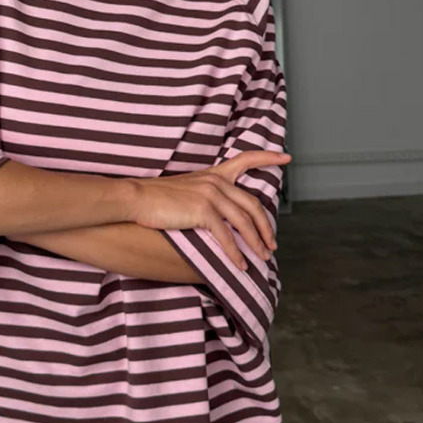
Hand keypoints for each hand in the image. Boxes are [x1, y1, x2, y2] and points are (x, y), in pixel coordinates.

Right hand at [131, 150, 291, 270]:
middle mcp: (216, 182)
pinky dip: (235, 253)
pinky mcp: (202, 211)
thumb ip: (207, 195)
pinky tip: (240, 265)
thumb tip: (221, 213)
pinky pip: (226, 236)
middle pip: (252, 204)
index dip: (268, 158)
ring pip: (244, 222)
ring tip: (262, 257)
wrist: (136, 198)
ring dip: (256, 243)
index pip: (246, 158)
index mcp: (214, 174)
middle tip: (271, 244)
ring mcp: (210, 195)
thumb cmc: (156, 198)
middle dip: (265, 227)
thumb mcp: (187, 188)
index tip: (286, 158)